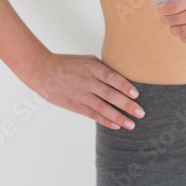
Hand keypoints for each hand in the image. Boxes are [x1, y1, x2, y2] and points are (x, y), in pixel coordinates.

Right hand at [28, 53, 144, 130]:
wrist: (43, 71)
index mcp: (92, 67)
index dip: (124, 86)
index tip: (136, 94)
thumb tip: (123, 78)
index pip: (111, 77)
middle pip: (110, 94)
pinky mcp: (74, 105)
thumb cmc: (69, 64)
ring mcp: (81, 94)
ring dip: (118, 117)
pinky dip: (105, 120)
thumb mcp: (87, 60)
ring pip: (103, 108)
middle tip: (141, 113)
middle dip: (127, 105)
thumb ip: (104, 69)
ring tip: (132, 124)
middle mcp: (88, 81)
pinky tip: (116, 126)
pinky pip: (92, 114)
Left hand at [156, 0, 185, 45]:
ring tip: (173, 25)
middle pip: (173, 19)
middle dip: (165, 19)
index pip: (171, 5)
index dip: (161, 8)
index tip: (160, 7)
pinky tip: (184, 34)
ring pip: (180, 31)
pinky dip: (185, 37)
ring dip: (173, 29)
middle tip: (165, 16)